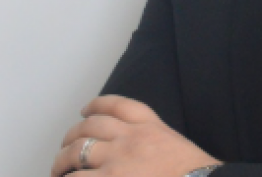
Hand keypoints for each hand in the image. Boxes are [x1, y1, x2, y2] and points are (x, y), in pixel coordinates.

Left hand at [51, 95, 221, 176]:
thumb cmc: (191, 173)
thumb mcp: (174, 146)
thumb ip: (152, 141)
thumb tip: (132, 153)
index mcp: (150, 126)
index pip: (118, 105)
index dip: (97, 105)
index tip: (86, 110)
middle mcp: (130, 137)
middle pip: (92, 125)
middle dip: (73, 134)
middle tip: (66, 146)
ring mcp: (116, 159)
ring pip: (77, 149)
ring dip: (61, 159)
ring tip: (57, 169)